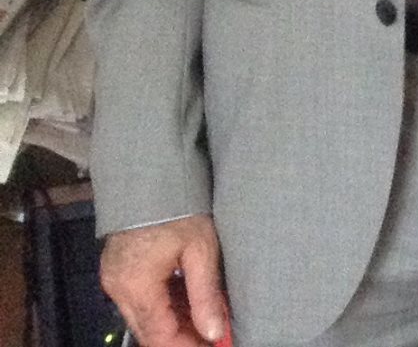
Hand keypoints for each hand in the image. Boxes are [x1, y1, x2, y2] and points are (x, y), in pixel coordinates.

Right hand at [101, 215, 230, 345]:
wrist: (150, 175)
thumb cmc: (179, 207)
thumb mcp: (200, 250)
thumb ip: (205, 294)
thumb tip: (214, 332)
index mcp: (135, 286)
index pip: (159, 335)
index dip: (186, 346)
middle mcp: (118, 289)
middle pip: (148, 330)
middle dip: (181, 338)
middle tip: (213, 338)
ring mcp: (114, 280)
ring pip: (143, 318)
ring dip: (173, 323)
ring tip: (207, 321)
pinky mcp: (117, 271)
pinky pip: (139, 301)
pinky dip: (163, 307)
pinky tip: (188, 304)